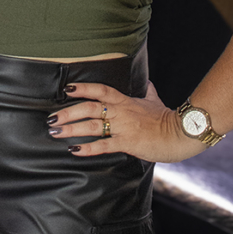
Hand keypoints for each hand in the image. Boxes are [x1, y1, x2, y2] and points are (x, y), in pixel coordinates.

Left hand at [46, 80, 202, 162]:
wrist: (180, 133)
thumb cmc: (167, 118)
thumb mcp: (155, 100)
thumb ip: (148, 91)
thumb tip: (147, 83)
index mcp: (125, 101)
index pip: (100, 90)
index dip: (83, 88)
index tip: (66, 89)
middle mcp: (121, 112)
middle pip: (89, 107)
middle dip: (68, 112)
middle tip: (51, 118)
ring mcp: (123, 127)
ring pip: (92, 125)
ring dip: (72, 128)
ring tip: (56, 132)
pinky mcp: (127, 143)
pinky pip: (104, 145)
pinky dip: (88, 148)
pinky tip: (74, 150)